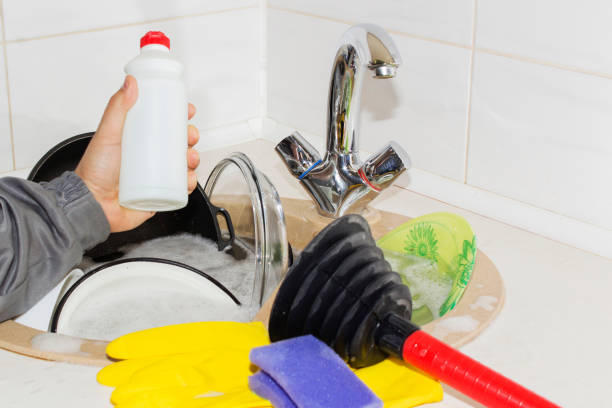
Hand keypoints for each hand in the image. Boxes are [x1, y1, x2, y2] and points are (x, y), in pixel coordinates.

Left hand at [75, 75, 200, 232]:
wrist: (92, 205)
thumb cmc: (94, 172)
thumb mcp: (107, 134)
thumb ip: (117, 107)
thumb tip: (130, 83)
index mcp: (137, 139)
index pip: (162, 123)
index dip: (177, 115)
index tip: (186, 110)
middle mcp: (148, 156)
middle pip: (177, 142)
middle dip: (190, 137)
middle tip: (190, 136)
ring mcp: (155, 175)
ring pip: (183, 164)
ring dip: (193, 158)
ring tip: (189, 158)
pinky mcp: (160, 194)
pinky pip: (180, 188)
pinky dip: (189, 183)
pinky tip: (187, 179)